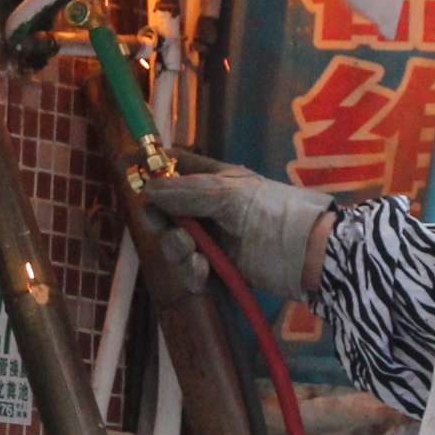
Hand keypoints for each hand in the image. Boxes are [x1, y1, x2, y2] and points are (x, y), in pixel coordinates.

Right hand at [142, 156, 333, 299]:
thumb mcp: (229, 195)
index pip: (177, 164)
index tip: (124, 164)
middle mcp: (211, 206)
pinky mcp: (220, 267)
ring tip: (195, 253)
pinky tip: (203, 272)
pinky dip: (192, 271)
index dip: (152, 163)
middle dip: (160, 218)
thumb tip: (146, 188)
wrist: (310, 254)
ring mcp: (215, 237)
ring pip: (175, 241)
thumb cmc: (273, 212)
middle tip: (163, 225)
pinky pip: (191, 268)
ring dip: (178, 249)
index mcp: (216, 179)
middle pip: (167, 208)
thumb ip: (186, 192)